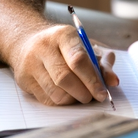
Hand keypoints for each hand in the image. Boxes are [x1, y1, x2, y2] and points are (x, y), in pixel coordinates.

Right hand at [7, 24, 121, 104]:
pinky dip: (62, 102)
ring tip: (82, 96)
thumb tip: (113, 81)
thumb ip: (103, 63)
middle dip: (84, 92)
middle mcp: (43, 48)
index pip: (78, 59)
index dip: (92, 79)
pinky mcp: (24, 80)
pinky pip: (46, 99)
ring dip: (73, 100)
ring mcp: (30, 64)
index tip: (103, 92)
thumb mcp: (86, 46)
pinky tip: (68, 96)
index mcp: (63, 35)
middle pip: (65, 78)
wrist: (27, 41)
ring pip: (55, 92)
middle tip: (94, 97)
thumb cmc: (64, 46)